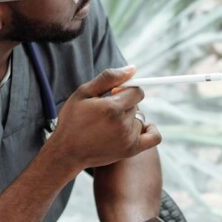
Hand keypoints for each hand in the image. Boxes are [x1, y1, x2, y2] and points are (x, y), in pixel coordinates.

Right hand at [46, 66, 160, 168]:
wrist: (67, 153)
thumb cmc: (72, 120)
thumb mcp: (83, 93)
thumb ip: (109, 78)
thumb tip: (133, 68)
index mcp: (112, 107)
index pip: (137, 91)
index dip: (125, 90)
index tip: (112, 95)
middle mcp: (123, 124)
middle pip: (137, 106)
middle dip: (124, 105)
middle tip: (105, 114)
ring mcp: (129, 138)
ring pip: (140, 119)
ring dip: (130, 120)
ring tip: (110, 126)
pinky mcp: (131, 150)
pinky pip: (154, 137)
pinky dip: (150, 130)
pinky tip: (136, 128)